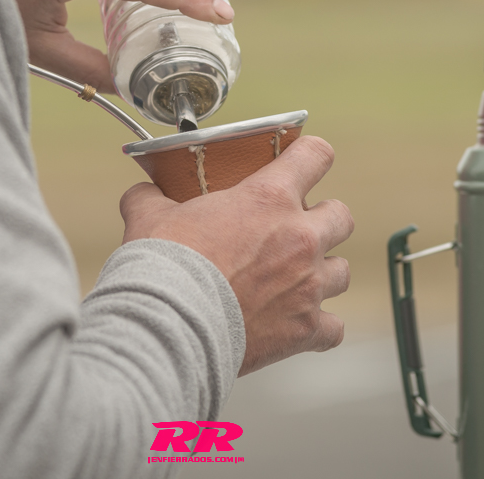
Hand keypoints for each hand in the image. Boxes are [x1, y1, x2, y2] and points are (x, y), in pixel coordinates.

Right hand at [118, 136, 353, 375]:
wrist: (170, 325)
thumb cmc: (165, 267)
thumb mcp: (150, 217)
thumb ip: (151, 198)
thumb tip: (141, 193)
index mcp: (269, 199)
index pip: (316, 155)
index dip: (312, 156)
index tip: (304, 163)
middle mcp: (300, 238)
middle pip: (342, 215)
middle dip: (324, 220)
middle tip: (298, 229)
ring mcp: (309, 285)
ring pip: (342, 271)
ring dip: (324, 272)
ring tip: (299, 279)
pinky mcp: (306, 328)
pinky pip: (334, 328)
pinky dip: (320, 328)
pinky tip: (299, 326)